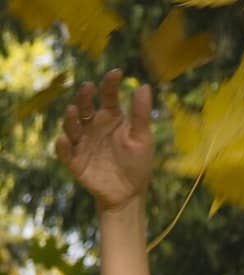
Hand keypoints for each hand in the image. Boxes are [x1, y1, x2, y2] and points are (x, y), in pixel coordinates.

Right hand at [55, 69, 153, 212]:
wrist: (129, 194)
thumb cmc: (137, 164)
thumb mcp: (143, 139)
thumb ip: (141, 114)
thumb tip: (144, 86)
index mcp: (111, 117)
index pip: (108, 95)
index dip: (110, 84)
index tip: (116, 73)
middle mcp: (94, 125)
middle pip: (85, 106)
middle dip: (84, 97)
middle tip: (88, 88)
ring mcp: (83, 142)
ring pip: (72, 126)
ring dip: (71, 118)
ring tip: (74, 111)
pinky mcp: (76, 161)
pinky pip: (65, 152)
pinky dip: (63, 147)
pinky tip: (65, 141)